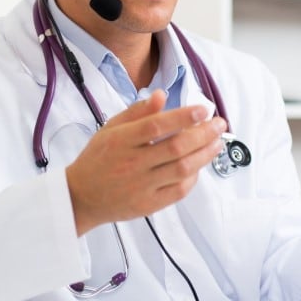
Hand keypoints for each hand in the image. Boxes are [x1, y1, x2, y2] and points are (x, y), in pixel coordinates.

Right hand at [65, 90, 226, 234]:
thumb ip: (137, 112)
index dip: (183, 117)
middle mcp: (132, 163)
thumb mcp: (110, 128)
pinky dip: (193, 177)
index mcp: (121, 141)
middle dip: (203, 134)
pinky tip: (200, 165)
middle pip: (176, 147)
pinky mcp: (148, 205)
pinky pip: (178, 191)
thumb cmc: (98, 158)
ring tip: (217, 142)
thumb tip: (162, 95)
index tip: (203, 110)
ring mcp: (141, 186)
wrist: (81, 197)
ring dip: (204, 155)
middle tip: (219, 125)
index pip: (156, 126)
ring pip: (181, 169)